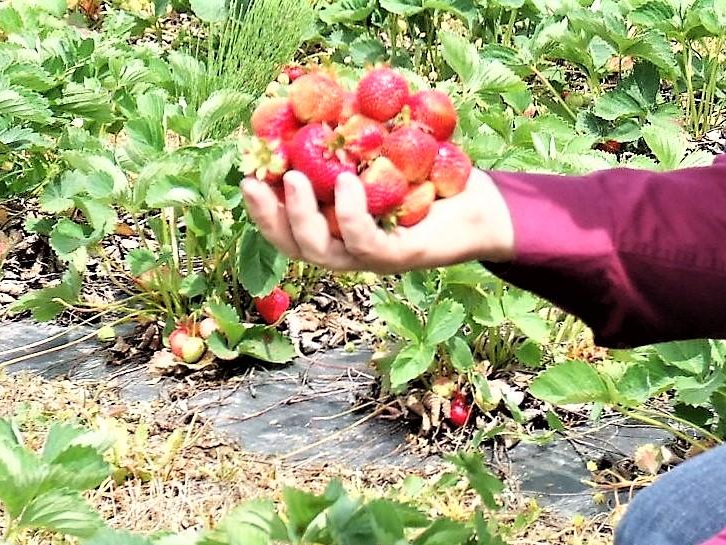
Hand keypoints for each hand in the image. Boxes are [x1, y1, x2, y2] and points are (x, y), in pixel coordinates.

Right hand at [240, 169, 516, 274]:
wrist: (478, 208)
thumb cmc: (426, 180)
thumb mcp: (379, 159)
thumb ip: (348, 147)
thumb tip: (316, 105)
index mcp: (333, 233)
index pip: (286, 230)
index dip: (262, 210)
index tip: (247, 179)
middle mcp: (345, 252)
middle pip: (294, 245)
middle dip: (271, 216)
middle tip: (260, 182)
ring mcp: (368, 258)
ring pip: (321, 250)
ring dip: (303, 216)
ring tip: (298, 177)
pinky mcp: (396, 256)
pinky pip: (365, 241)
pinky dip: (351, 214)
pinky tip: (348, 184)